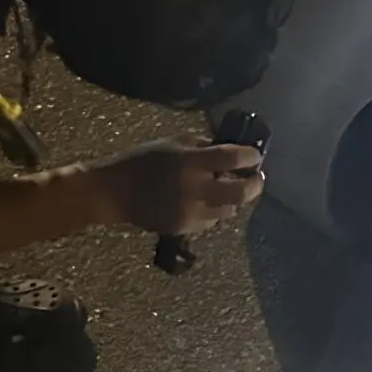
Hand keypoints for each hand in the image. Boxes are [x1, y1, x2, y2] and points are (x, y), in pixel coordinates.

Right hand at [100, 140, 263, 238]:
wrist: (115, 192)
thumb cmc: (143, 161)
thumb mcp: (173, 143)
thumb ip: (202, 146)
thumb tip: (230, 150)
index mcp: (191, 162)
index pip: (232, 158)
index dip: (250, 156)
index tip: (255, 156)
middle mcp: (195, 189)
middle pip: (241, 192)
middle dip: (255, 184)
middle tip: (257, 178)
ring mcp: (191, 212)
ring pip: (228, 210)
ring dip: (233, 199)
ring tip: (228, 189)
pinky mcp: (185, 228)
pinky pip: (211, 221)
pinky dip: (214, 211)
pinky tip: (207, 201)